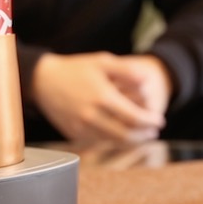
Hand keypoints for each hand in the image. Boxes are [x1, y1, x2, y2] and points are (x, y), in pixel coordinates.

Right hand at [32, 52, 165, 142]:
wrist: (43, 80)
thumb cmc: (75, 69)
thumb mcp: (102, 61)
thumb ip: (127, 71)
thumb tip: (147, 81)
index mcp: (102, 97)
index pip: (134, 118)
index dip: (150, 121)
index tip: (160, 121)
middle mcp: (91, 115)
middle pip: (125, 135)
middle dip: (143, 135)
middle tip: (153, 132)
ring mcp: (81, 126)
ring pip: (112, 142)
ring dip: (130, 141)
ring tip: (141, 135)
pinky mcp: (72, 133)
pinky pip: (98, 141)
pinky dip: (112, 140)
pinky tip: (120, 134)